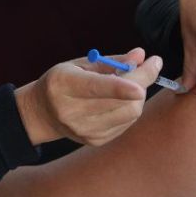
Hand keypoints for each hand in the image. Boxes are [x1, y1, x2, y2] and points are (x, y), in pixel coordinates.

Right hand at [15, 48, 160, 145]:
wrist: (42, 113)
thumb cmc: (64, 81)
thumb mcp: (81, 64)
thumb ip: (113, 61)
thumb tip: (141, 55)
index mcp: (63, 85)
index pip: (97, 86)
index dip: (125, 83)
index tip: (152, 68)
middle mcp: (72, 111)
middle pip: (122, 102)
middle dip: (142, 82)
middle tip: (147, 68)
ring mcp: (84, 130)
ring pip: (130, 113)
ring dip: (138, 96)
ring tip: (129, 85)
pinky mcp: (95, 140)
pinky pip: (127, 123)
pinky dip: (130, 108)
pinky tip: (119, 101)